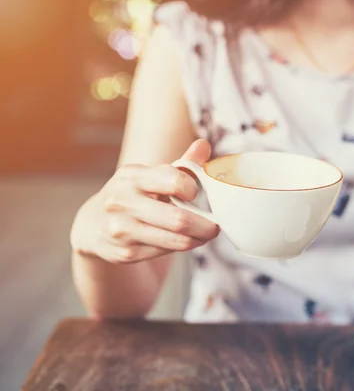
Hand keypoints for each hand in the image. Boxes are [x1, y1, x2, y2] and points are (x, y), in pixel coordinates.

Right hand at [73, 139, 218, 263]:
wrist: (92, 226)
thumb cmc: (132, 195)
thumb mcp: (149, 176)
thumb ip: (181, 164)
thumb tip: (205, 145)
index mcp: (132, 176)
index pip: (174, 180)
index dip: (193, 189)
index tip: (198, 194)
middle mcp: (123, 201)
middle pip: (179, 218)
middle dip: (205, 225)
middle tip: (216, 225)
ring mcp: (122, 229)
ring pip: (176, 239)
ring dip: (198, 239)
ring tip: (206, 234)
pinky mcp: (126, 253)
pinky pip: (165, 252)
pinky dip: (182, 247)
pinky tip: (187, 241)